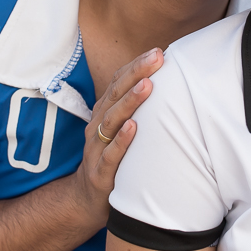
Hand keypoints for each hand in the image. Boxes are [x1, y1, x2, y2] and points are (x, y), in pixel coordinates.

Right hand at [71, 47, 163, 228]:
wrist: (86, 199)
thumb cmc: (112, 158)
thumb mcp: (120, 130)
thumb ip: (136, 109)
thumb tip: (164, 84)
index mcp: (103, 113)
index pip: (117, 83)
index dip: (136, 66)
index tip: (158, 52)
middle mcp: (97, 126)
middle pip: (115, 94)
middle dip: (136, 74)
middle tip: (157, 57)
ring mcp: (96, 148)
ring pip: (111, 120)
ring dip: (130, 102)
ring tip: (147, 86)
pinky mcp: (99, 173)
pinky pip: (110, 154)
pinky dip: (121, 140)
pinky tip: (133, 128)